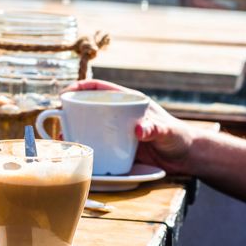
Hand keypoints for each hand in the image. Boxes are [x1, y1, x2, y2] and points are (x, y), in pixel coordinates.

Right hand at [64, 80, 199, 173]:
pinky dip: (86, 146)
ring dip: (76, 130)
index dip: (81, 87)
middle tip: (59, 118)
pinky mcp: (118, 147)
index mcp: (130, 102)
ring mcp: (117, 131)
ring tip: (64, 137)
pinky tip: (79, 152)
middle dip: (72, 110)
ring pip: (91, 126)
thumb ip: (155, 129)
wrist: (187, 158)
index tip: (65, 93)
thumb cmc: (180, 138)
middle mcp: (120, 114)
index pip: (100, 89)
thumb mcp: (168, 132)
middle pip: (91, 107)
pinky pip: (98, 144)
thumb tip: (138, 130)